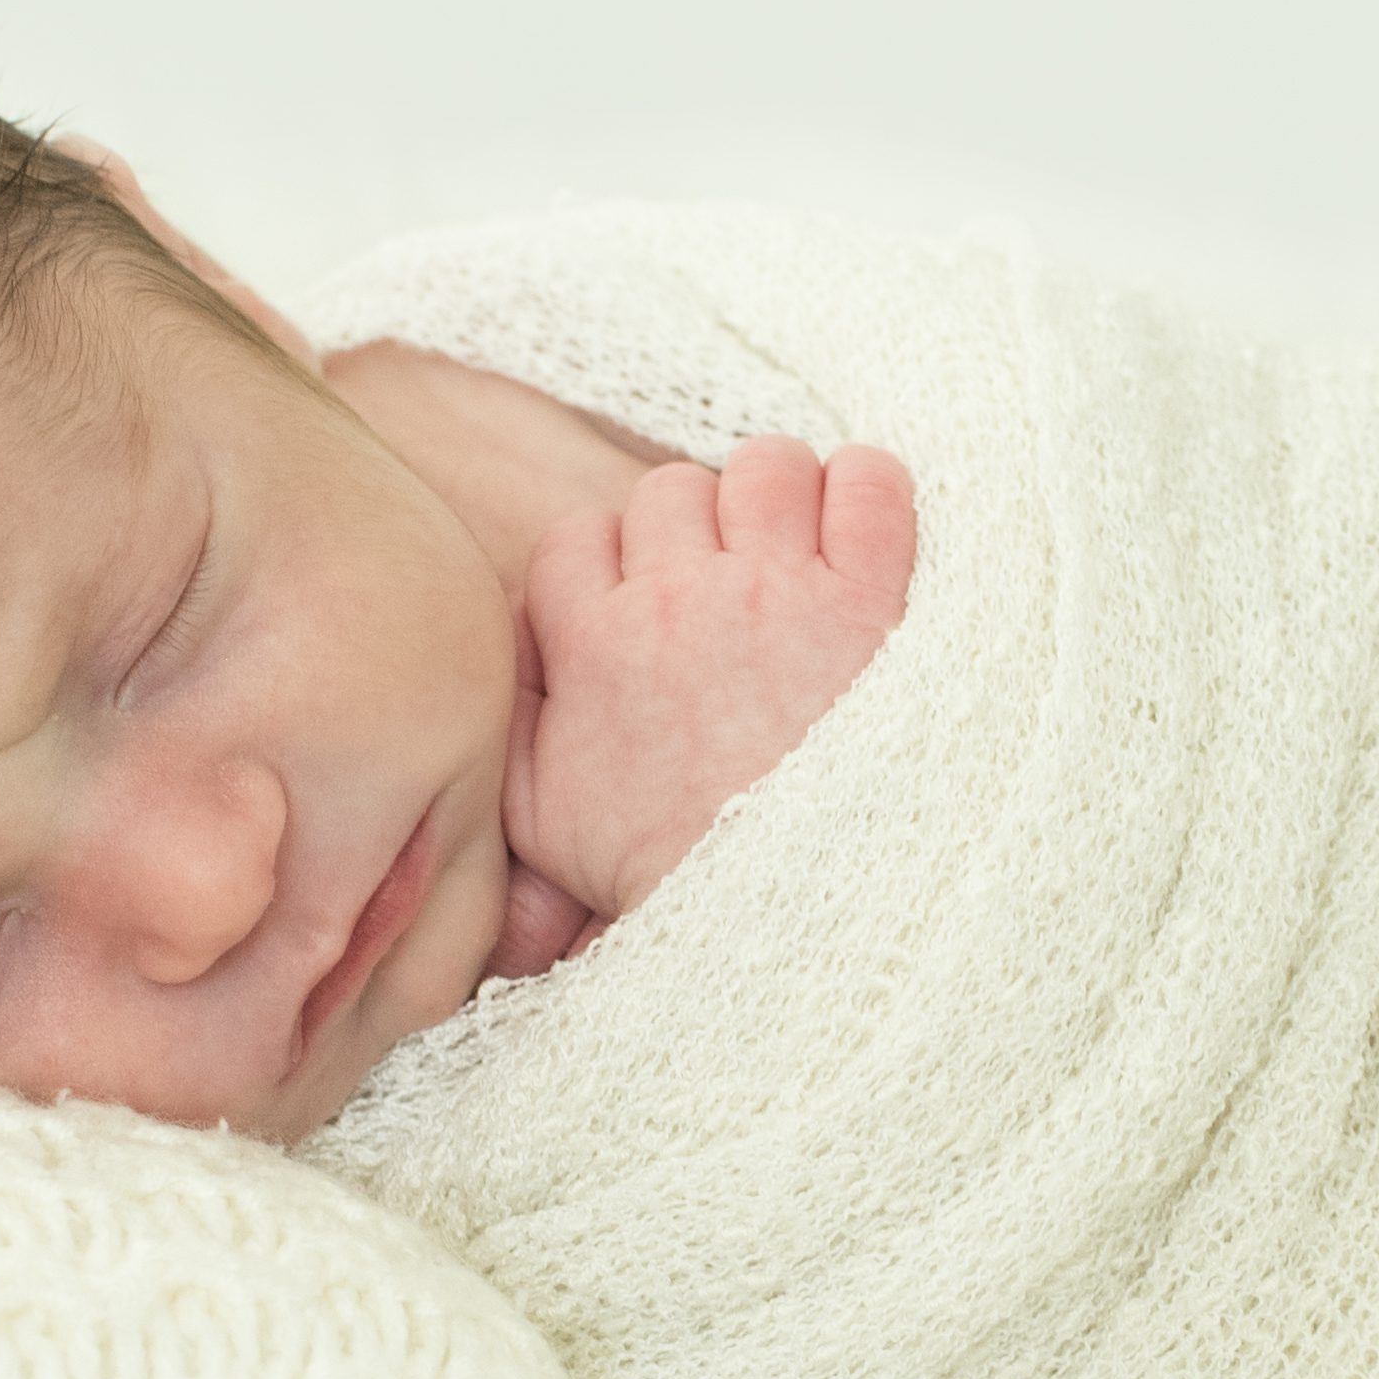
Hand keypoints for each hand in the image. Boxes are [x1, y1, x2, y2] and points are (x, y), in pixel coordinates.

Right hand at [501, 436, 917, 927]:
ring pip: (766, 466)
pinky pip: (871, 483)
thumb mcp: (540, 814)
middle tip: (729, 591)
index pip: (582, 534)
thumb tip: (507, 658)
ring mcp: (776, 586)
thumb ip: (513, 722)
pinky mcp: (869, 596)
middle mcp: (679, 595)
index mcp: (596, 640)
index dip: (616, 562)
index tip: (647, 602)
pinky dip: (870, 491)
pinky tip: (866, 539)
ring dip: (780, 500)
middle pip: (671, 490)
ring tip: (798, 560)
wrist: (784, 912)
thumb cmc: (666, 871)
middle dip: (698, 530)